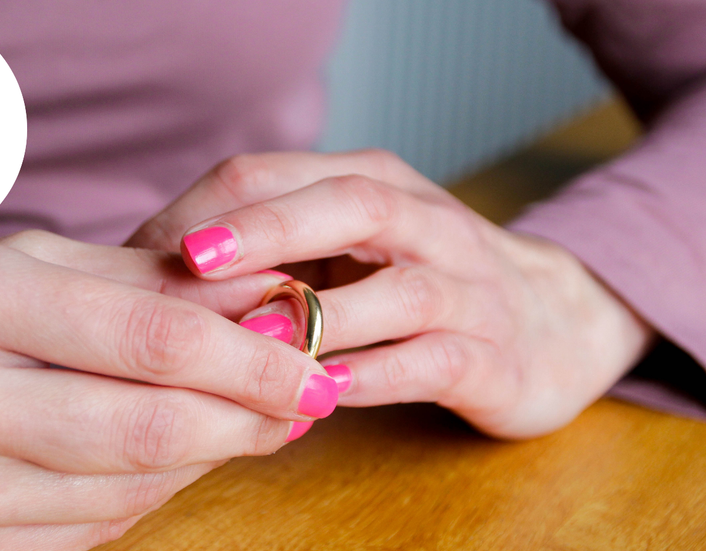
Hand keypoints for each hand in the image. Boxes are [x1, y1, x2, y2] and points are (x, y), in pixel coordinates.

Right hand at [0, 232, 335, 549]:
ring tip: (251, 418)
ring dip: (212, 453)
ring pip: (134, 485)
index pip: (149, 336)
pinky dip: (154, 491)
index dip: (252, 356)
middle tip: (310, 396)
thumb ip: (142, 282)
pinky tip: (177, 454)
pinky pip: (95, 527)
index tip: (316, 360)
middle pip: (152, 425)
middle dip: (253, 416)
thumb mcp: (16, 266)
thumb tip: (263, 299)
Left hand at [129, 150, 656, 438]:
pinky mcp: (493, 356)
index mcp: (375, 185)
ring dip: (324, 315)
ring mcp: (467, 289)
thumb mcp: (349, 245)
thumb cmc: (422, 279)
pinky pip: (434, 361)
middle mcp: (425, 224)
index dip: (213, 209)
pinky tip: (327, 391)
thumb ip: (274, 247)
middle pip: (348, 206)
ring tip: (254, 341)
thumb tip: (157, 268)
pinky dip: (380, 374)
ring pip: (399, 290)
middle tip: (193, 261)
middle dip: (268, 230)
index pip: (283, 174)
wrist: (555, 320)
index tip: (149, 250)